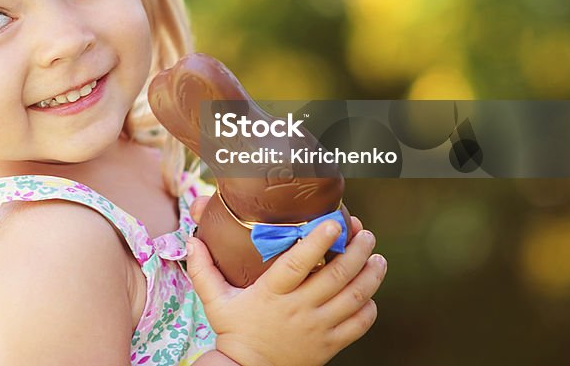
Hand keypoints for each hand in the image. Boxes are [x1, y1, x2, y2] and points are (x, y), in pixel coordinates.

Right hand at [187, 197, 385, 365]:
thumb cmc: (233, 331)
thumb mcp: (214, 300)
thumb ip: (203, 269)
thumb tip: (192, 240)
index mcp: (273, 293)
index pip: (298, 263)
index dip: (318, 241)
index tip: (333, 223)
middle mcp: (299, 309)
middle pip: (337, 276)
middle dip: (357, 251)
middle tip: (365, 233)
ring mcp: (318, 328)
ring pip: (355, 297)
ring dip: (371, 275)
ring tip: (377, 257)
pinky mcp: (329, 345)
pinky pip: (359, 325)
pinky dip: (369, 307)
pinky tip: (370, 293)